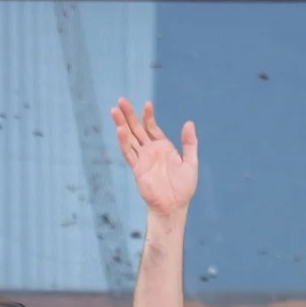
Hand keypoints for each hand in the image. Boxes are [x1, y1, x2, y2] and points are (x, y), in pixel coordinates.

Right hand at [111, 99, 197, 217]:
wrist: (174, 206)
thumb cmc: (183, 187)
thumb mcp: (191, 162)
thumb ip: (189, 143)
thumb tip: (189, 122)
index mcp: (163, 147)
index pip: (152, 127)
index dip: (148, 115)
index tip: (147, 104)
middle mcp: (150, 151)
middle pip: (137, 129)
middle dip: (129, 115)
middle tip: (121, 100)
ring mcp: (142, 159)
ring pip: (129, 138)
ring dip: (122, 125)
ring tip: (114, 110)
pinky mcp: (137, 169)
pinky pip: (129, 153)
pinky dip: (124, 142)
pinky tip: (120, 130)